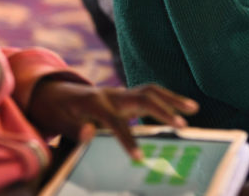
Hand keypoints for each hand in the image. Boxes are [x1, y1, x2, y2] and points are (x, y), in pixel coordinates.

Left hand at [27, 81, 198, 159]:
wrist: (56, 93)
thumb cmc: (58, 111)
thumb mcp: (59, 122)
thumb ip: (74, 130)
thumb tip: (89, 135)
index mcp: (94, 102)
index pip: (115, 121)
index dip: (127, 139)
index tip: (139, 158)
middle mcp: (112, 94)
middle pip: (142, 97)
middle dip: (163, 110)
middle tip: (182, 125)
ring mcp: (121, 92)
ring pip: (151, 91)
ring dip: (172, 99)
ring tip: (193, 109)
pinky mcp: (127, 95)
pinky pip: (151, 94)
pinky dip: (168, 99)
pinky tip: (184, 108)